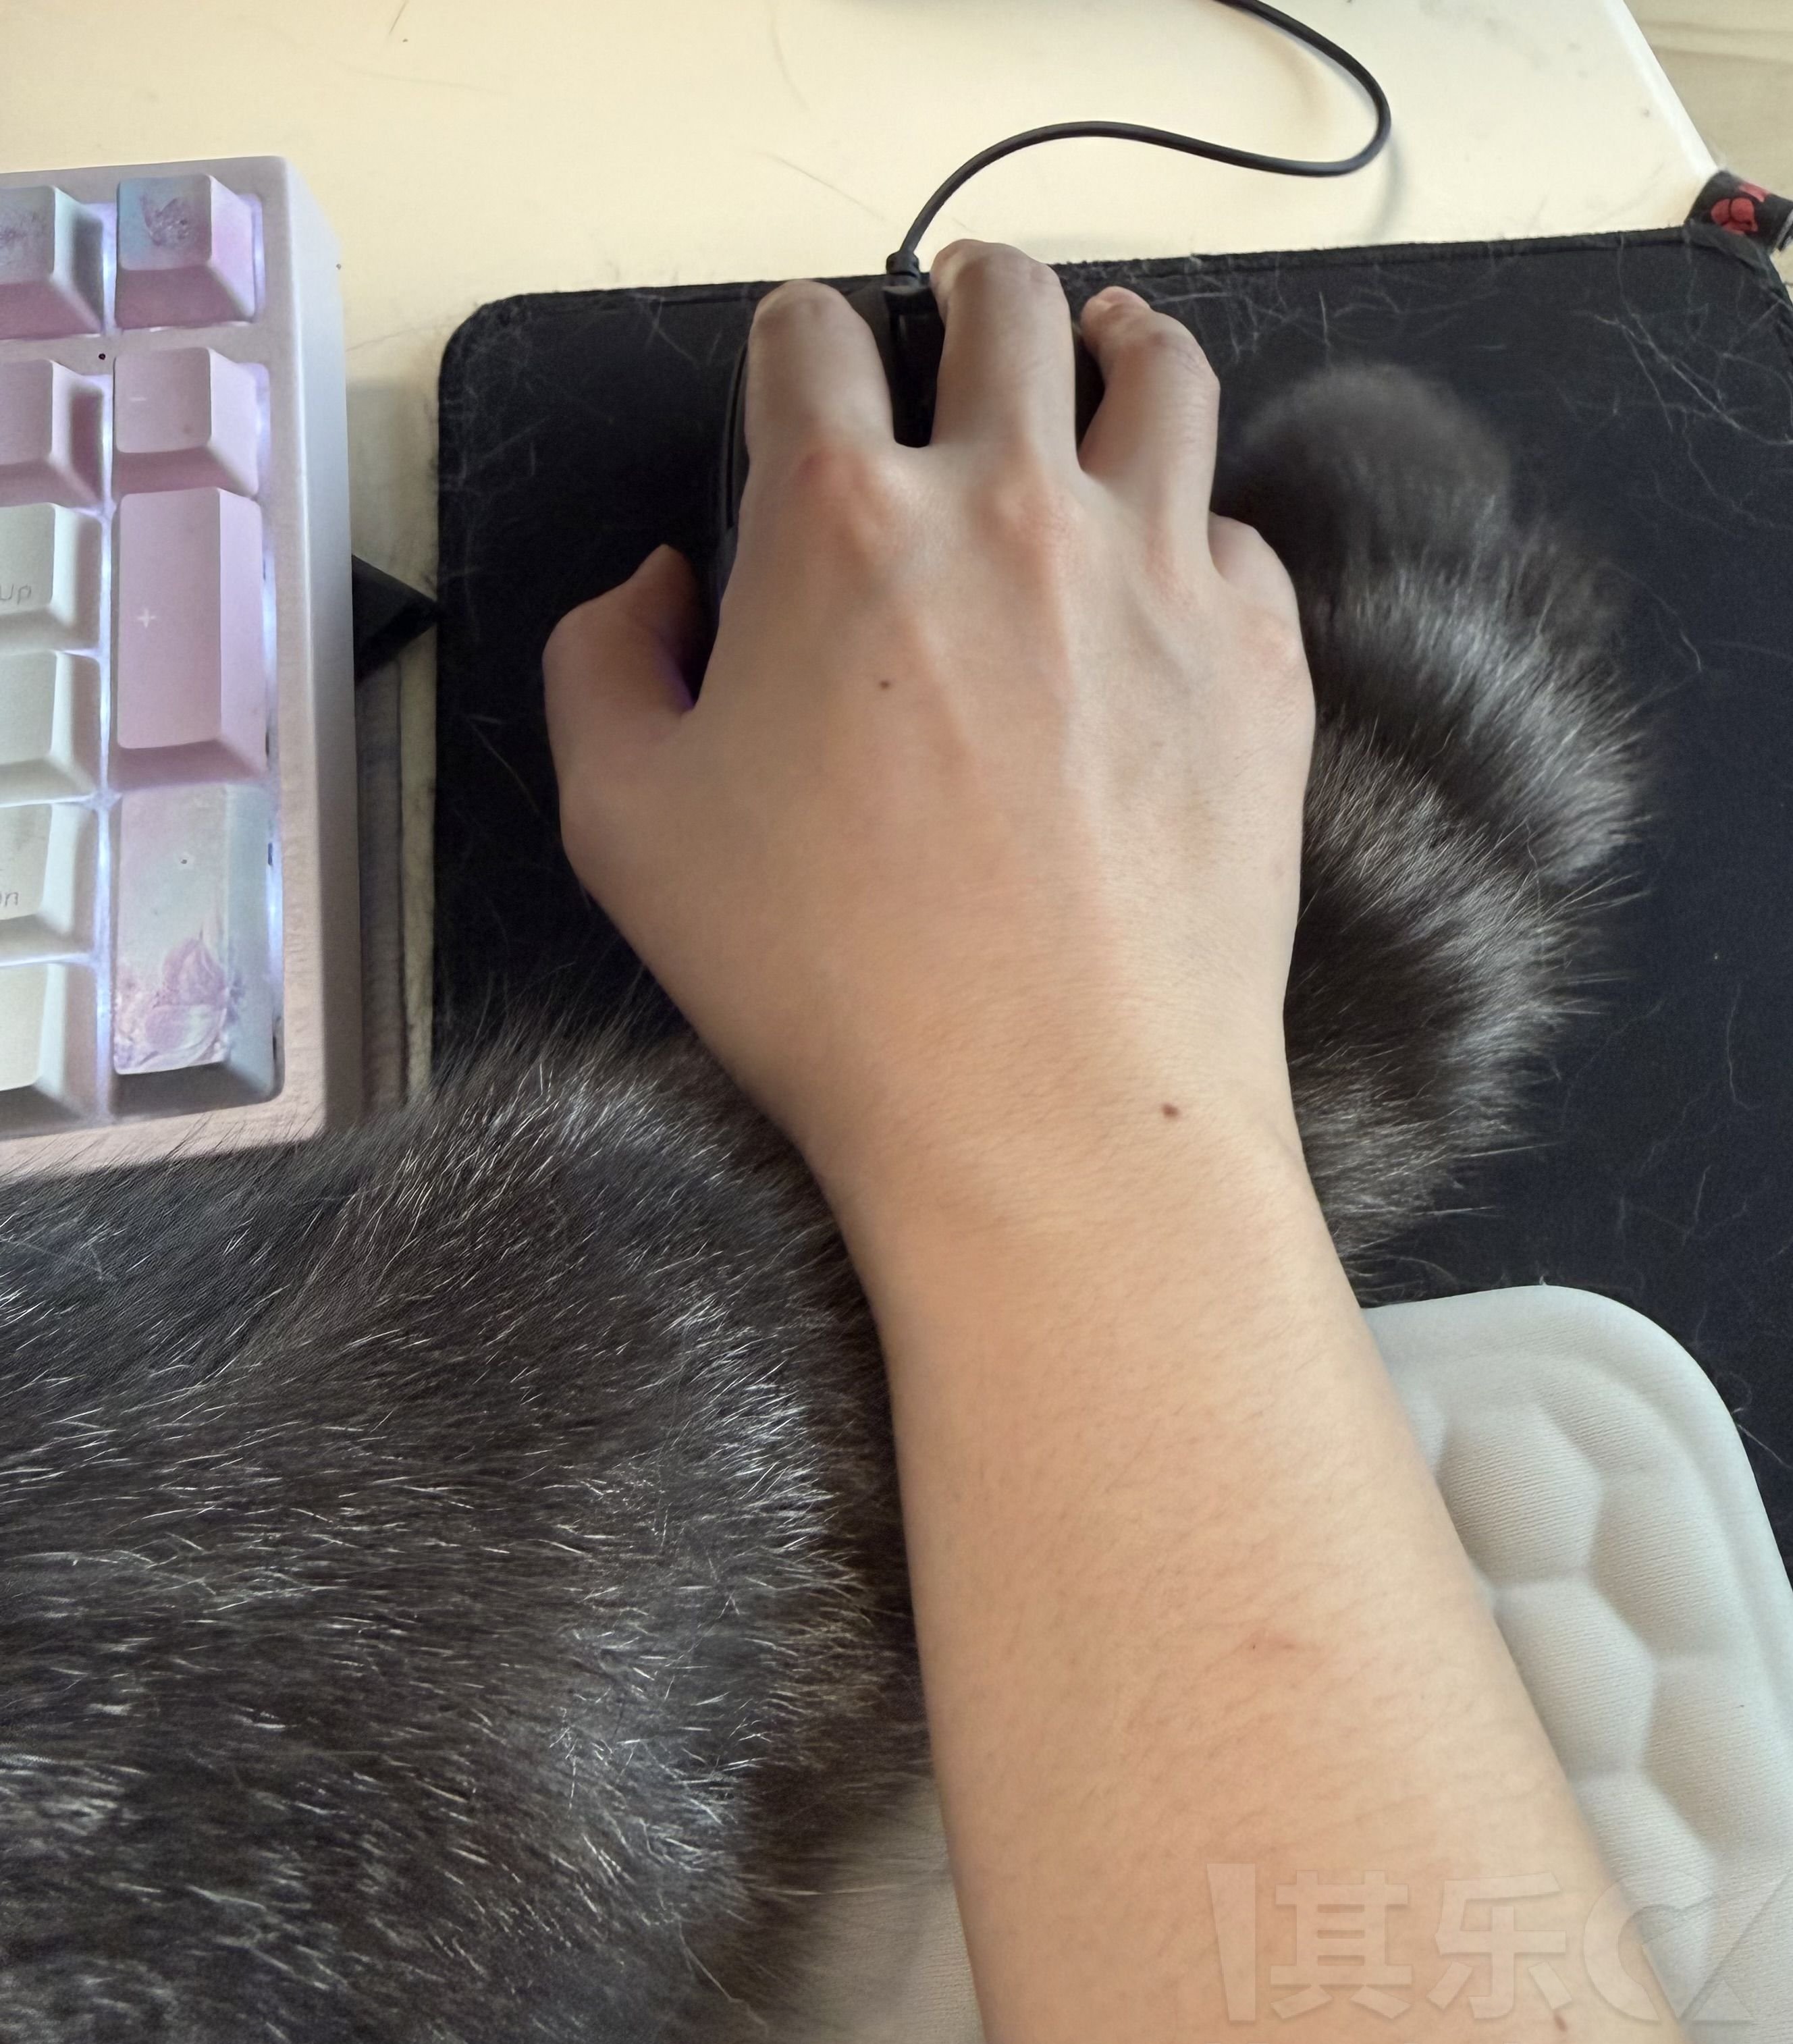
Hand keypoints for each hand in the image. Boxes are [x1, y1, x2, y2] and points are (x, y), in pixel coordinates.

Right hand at [543, 240, 1313, 1233]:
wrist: (1047, 1106)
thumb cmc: (823, 979)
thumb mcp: (623, 827)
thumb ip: (603, 664)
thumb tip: (662, 587)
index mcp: (836, 519)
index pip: (808, 336)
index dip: (794, 332)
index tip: (803, 358)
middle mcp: (1009, 504)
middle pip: (1008, 304)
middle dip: (972, 286)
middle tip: (966, 302)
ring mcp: (1153, 572)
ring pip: (1161, 372)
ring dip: (1119, 340)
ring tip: (1108, 348)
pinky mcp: (1258, 657)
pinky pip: (1236, 532)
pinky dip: (1195, 528)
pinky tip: (1170, 573)